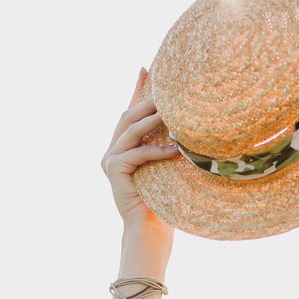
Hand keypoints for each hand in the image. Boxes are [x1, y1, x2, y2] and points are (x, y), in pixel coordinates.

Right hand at [100, 67, 179, 232]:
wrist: (150, 231)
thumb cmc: (164, 202)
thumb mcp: (166, 168)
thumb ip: (166, 146)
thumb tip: (188, 125)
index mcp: (123, 149)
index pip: (130, 113)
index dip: (136, 90)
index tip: (144, 68)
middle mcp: (112, 151)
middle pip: (128, 116)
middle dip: (146, 100)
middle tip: (166, 88)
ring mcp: (110, 160)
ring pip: (131, 130)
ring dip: (153, 119)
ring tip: (173, 111)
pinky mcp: (113, 170)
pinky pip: (138, 154)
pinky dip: (158, 151)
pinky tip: (176, 150)